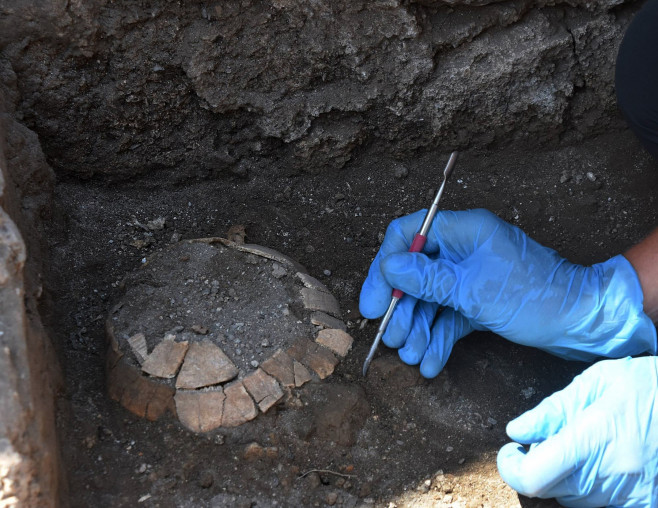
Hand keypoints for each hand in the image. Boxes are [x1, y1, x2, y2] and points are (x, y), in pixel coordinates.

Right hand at [359, 208, 655, 376]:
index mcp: (463, 230)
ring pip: (431, 300)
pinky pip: (450, 317)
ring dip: (419, 329)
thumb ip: (428, 279)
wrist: (582, 322)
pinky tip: (431, 362)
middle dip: (402, 310)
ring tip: (412, 357)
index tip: (371, 304)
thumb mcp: (474, 289)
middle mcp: (463, 249)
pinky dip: (440, 338)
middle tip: (393, 339)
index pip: (406, 236)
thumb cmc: (535, 296)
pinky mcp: (479, 301)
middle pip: (415, 274)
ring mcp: (471, 276)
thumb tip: (389, 267)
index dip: (384, 269)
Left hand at [497, 356, 657, 506]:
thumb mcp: (597, 381)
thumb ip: (554, 409)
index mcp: (594, 436)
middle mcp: (612, 472)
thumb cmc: (648, 384)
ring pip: (575, 500)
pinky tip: (604, 462)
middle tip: (550, 441)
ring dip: (566, 478)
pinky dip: (593, 488)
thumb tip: (517, 431)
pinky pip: (605, 505)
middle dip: (538, 467)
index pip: (533, 476)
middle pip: (550, 489)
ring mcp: (633, 493)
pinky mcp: (647, 502)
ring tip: (585, 446)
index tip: (511, 452)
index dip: (511, 468)